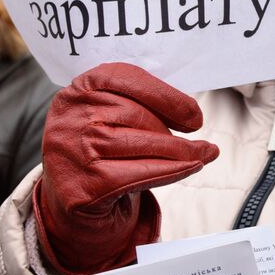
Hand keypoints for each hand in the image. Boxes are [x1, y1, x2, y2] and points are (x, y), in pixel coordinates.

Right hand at [33, 62, 218, 274]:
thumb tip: (191, 114)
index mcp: (79, 89)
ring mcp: (75, 152)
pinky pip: (141, 173)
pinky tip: (190, 168)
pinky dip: (174, 170)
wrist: (70, 195)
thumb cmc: (99, 149)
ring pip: (142, 144)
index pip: (126, 78)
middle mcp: (72, 117)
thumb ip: (141, 103)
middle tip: (201, 144)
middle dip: (175, 130)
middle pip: (137, 114)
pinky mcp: (86, 185)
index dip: (167, 96)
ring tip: (204, 154)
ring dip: (182, 152)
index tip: (194, 115)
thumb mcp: (110, 115)